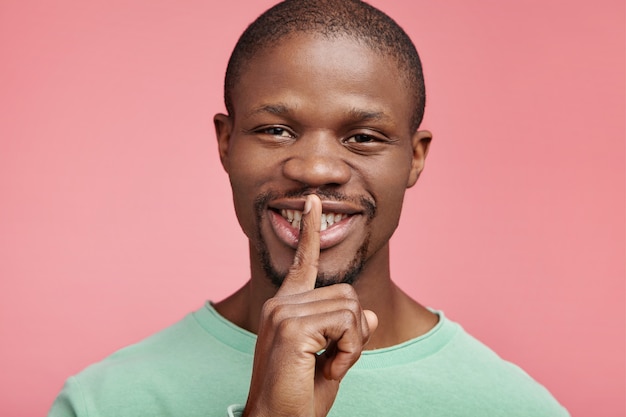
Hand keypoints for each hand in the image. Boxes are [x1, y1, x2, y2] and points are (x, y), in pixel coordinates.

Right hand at [243, 194, 377, 416]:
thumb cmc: (300, 395)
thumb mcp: (334, 358)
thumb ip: (348, 332)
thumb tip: (368, 314)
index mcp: (286, 305)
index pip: (303, 262)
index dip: (311, 230)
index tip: (315, 201)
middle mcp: (281, 303)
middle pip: (347, 293)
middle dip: (353, 331)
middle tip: (333, 359)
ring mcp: (283, 312)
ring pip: (351, 308)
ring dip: (351, 344)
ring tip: (326, 365)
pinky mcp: (291, 327)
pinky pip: (347, 324)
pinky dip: (348, 351)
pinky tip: (326, 368)